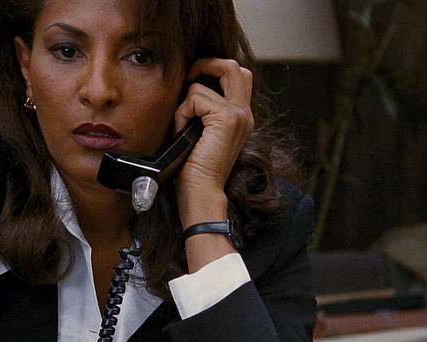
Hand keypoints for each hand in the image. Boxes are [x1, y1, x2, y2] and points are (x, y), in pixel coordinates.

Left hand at [173, 58, 253, 271]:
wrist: (202, 192)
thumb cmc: (195, 168)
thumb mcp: (201, 133)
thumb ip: (204, 110)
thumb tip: (188, 86)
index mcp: (240, 116)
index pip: (237, 75)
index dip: (214, 69)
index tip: (192, 82)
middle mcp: (245, 113)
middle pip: (232, 66)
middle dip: (206, 64)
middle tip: (188, 79)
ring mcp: (239, 114)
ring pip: (208, 79)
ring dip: (187, 99)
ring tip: (183, 123)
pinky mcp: (227, 118)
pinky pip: (196, 96)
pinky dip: (182, 112)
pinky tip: (182, 131)